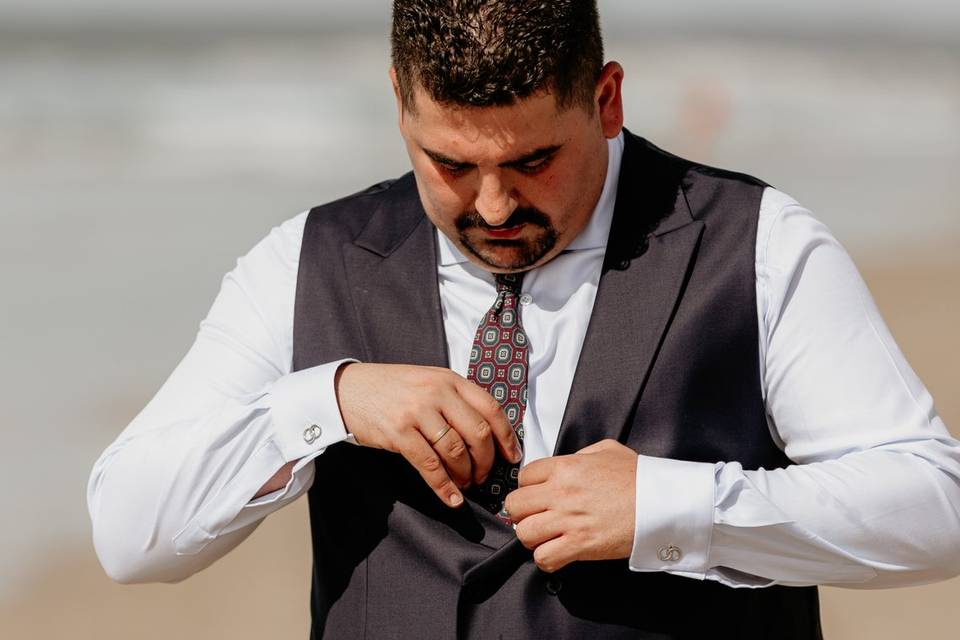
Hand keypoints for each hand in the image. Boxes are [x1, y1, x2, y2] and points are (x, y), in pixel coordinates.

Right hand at [334, 362, 521, 506]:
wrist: (347, 389)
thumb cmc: (391, 388)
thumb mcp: (428, 381)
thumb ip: (454, 398)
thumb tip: (485, 432)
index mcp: (449, 379)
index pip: (491, 408)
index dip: (507, 437)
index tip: (512, 457)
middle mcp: (437, 393)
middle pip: (478, 433)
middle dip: (486, 462)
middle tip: (484, 476)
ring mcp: (418, 412)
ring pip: (456, 451)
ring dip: (465, 475)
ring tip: (465, 485)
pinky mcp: (399, 433)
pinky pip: (430, 465)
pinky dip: (444, 486)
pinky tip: (452, 499)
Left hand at [505, 439, 636, 572]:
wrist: (662, 503)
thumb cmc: (639, 478)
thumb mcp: (607, 450)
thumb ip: (581, 454)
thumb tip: (569, 462)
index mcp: (566, 467)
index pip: (523, 477)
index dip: (527, 487)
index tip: (535, 495)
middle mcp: (561, 492)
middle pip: (515, 505)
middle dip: (522, 513)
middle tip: (534, 516)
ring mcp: (569, 520)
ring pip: (523, 533)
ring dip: (532, 537)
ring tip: (545, 536)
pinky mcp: (580, 545)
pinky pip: (543, 557)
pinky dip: (546, 559)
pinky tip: (557, 553)